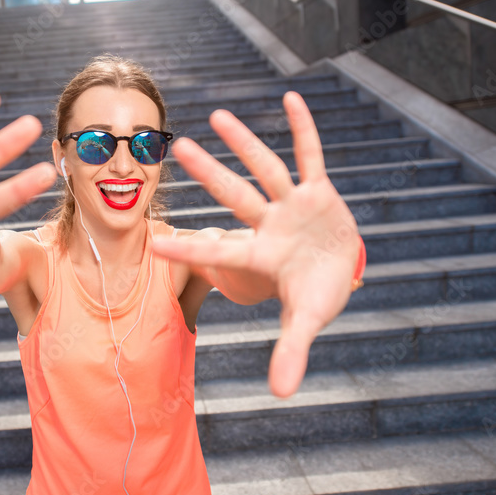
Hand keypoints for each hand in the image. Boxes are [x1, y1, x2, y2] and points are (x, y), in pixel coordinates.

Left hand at [151, 92, 360, 397]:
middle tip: (178, 149)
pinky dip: (304, 129)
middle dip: (210, 175)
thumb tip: (279, 396)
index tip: (155, 241)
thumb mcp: (306, 321)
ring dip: (245, 142)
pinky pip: (310, 154)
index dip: (192, 249)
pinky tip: (290, 99)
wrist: (340, 271)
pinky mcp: (318, 192)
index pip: (221, 251)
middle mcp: (270, 226)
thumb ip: (290, 351)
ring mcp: (292, 206)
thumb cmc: (317, 295)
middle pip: (236, 196)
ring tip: (217, 115)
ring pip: (265, 168)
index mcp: (261, 257)